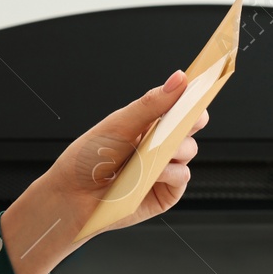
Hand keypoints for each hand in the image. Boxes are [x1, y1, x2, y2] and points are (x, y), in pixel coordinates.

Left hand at [46, 69, 209, 238]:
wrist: (73, 195)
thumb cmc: (89, 157)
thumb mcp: (120, 123)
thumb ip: (152, 103)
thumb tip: (179, 79)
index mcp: (148, 122)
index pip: (180, 105)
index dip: (192, 98)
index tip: (199, 90)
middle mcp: (158, 143)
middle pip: (190, 126)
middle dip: (188, 121)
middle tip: (179, 120)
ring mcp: (164, 168)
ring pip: (189, 150)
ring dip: (175, 148)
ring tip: (151, 152)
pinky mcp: (166, 192)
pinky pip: (182, 177)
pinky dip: (171, 172)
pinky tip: (153, 173)